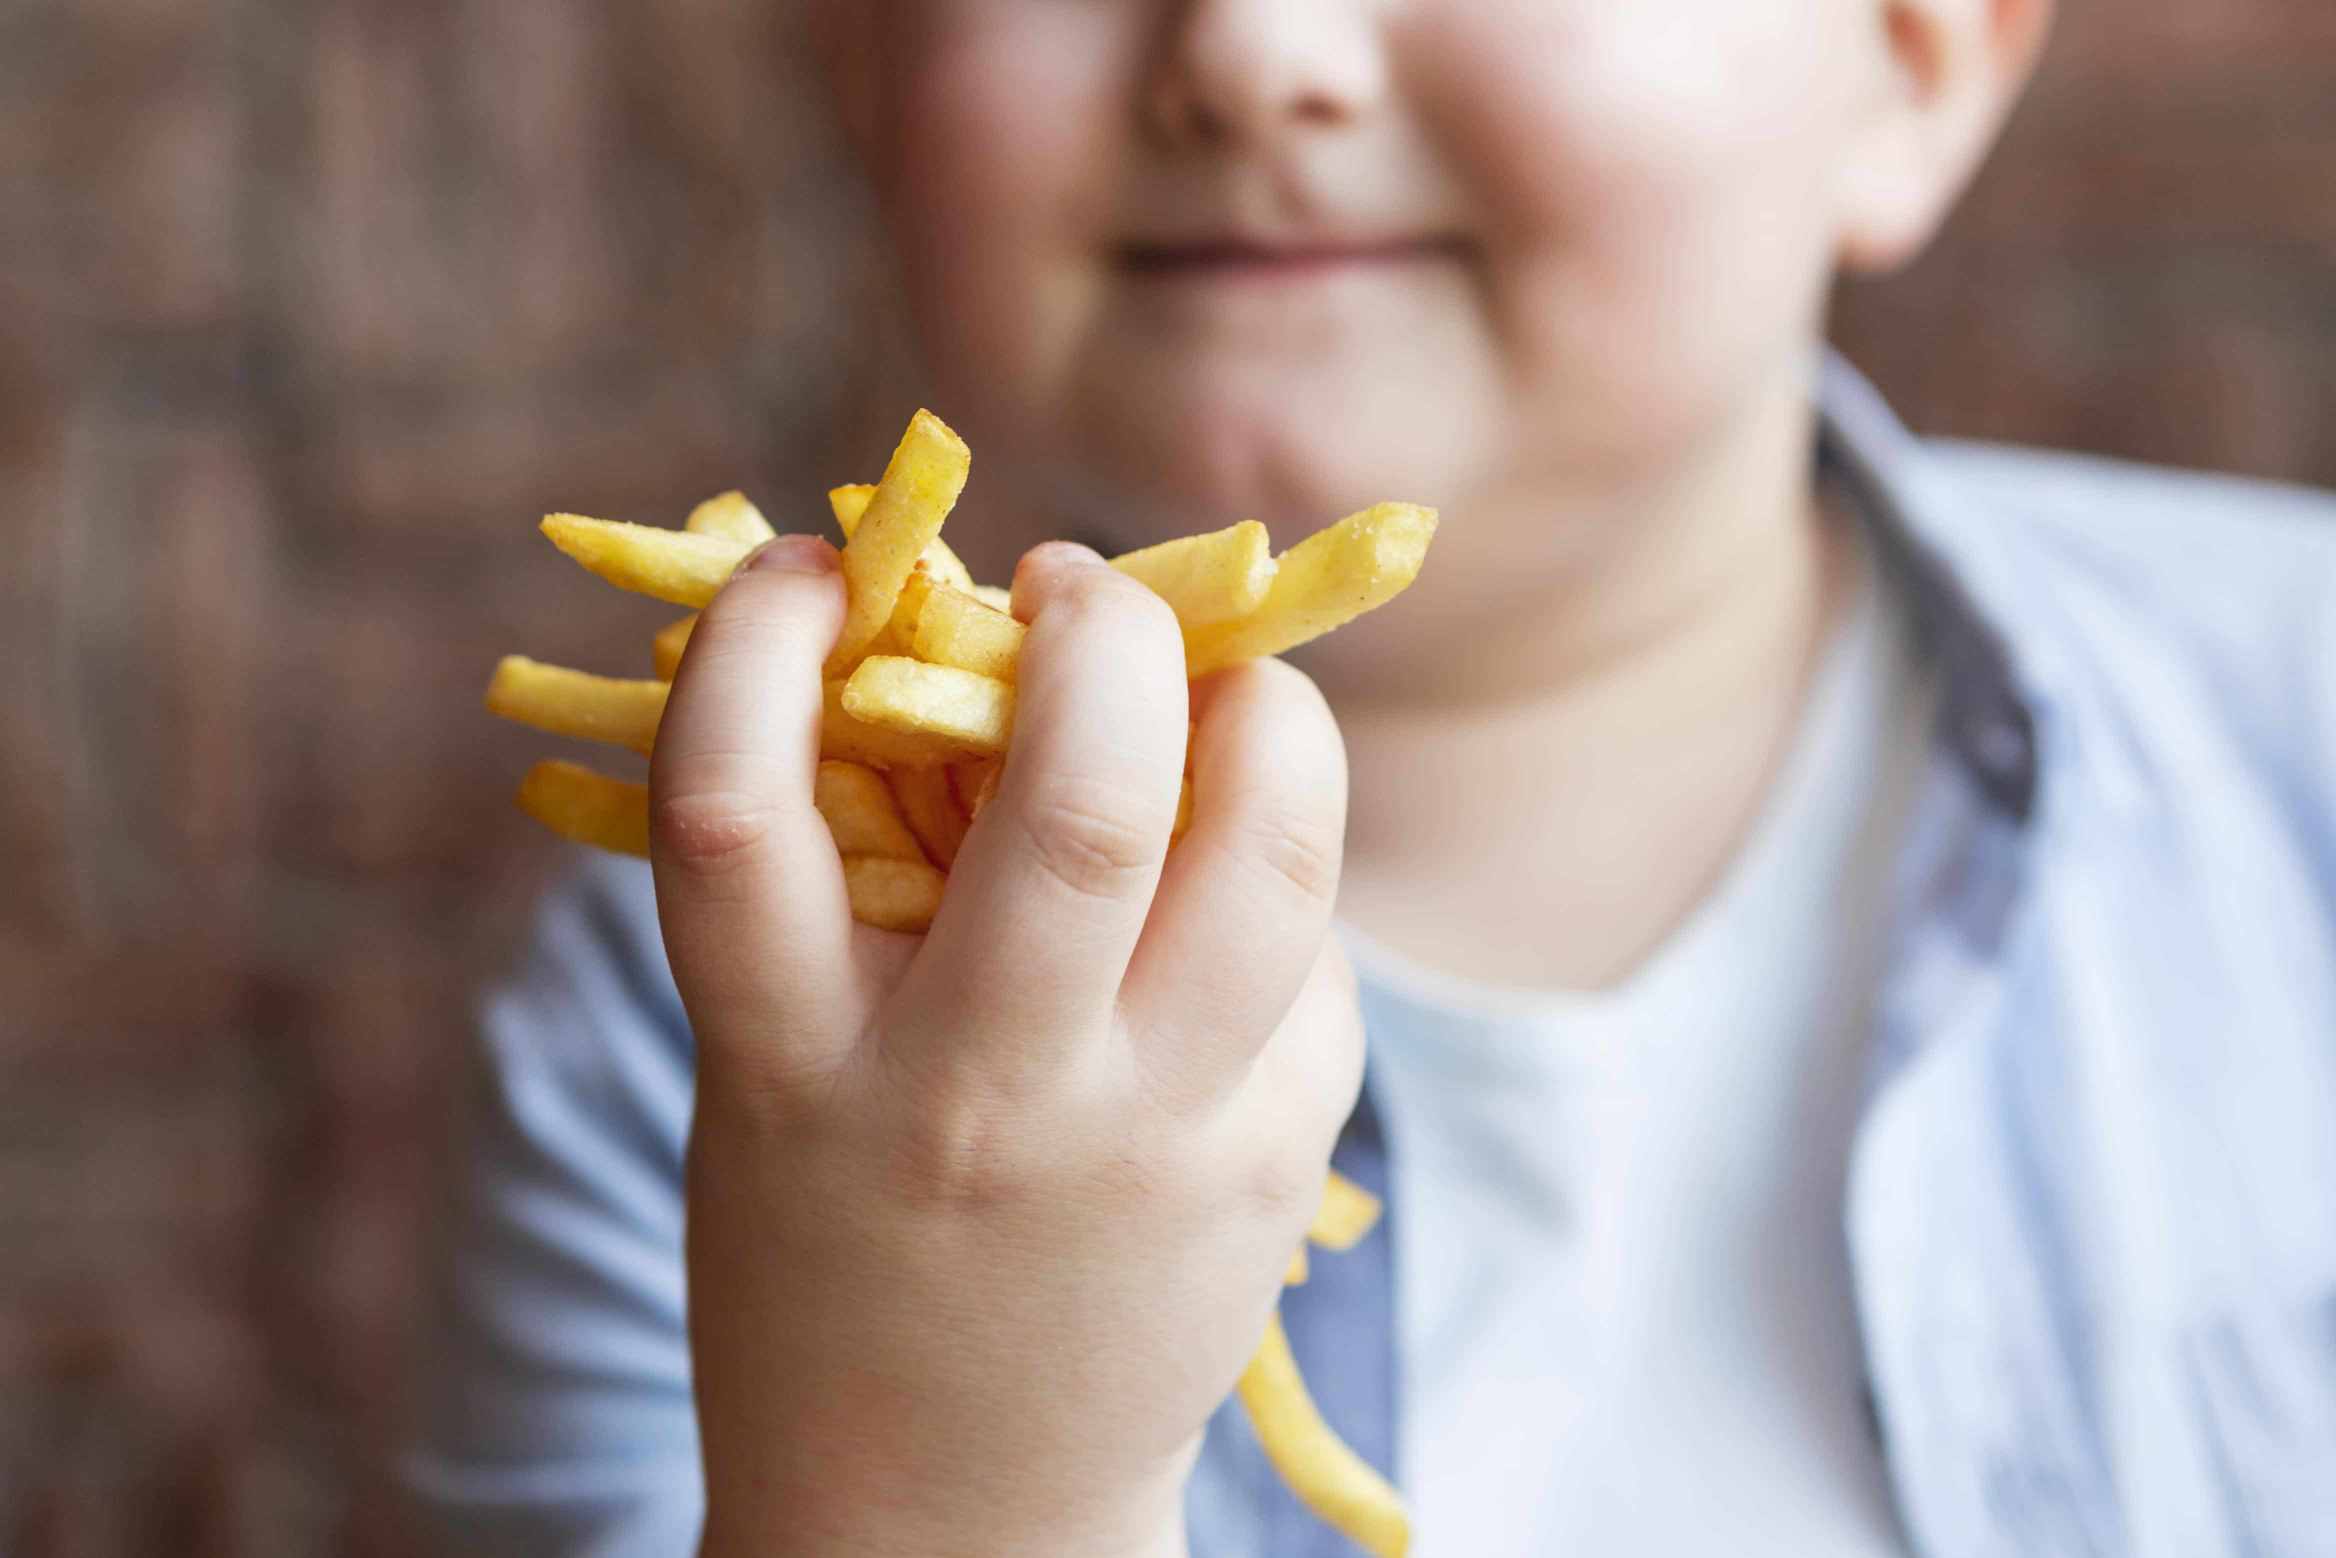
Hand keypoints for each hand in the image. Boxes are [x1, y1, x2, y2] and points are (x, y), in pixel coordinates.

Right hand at [650, 535, 1362, 1557]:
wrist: (944, 1513)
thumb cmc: (836, 1244)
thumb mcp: (776, 1074)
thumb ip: (842, 885)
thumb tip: (960, 645)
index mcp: (789, 1067)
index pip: (735, 807)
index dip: (755, 638)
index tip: (808, 564)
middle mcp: (976, 1101)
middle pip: (1080, 802)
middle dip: (1102, 631)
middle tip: (1074, 589)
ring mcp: (1148, 1140)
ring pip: (1272, 855)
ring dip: (1264, 709)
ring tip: (1213, 683)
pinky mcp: (1269, 1162)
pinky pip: (1312, 955)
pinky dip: (1278, 871)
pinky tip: (1224, 886)